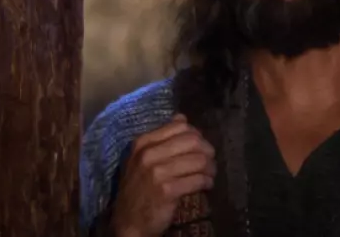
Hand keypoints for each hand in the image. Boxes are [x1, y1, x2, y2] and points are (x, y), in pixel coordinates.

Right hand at [111, 114, 215, 236]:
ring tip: (210, 174)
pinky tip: (206, 185)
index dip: (196, 135)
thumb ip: (161, 138)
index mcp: (143, 142)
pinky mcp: (167, 191)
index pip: (179, 126)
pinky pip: (198, 179)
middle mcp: (148, 154)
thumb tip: (182, 117)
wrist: (128, 222)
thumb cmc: (138, 188)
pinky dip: (207, 181)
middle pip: (192, 140)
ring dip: (210, 167)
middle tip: (210, 161)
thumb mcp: (141, 158)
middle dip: (207, 150)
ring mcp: (157, 172)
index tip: (200, 146)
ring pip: (199, 160)